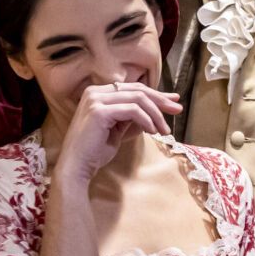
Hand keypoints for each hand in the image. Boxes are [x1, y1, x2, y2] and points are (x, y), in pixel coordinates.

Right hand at [53, 81, 181, 183]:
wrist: (77, 166)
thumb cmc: (95, 151)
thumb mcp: (118, 129)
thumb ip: (133, 116)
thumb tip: (157, 109)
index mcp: (98, 93)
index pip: (133, 89)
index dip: (156, 95)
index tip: (173, 102)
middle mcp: (95, 91)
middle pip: (138, 90)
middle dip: (161, 100)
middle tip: (177, 110)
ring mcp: (96, 99)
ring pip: (138, 99)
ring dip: (156, 114)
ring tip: (164, 130)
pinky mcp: (99, 111)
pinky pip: (132, 110)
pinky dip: (146, 120)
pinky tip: (152, 131)